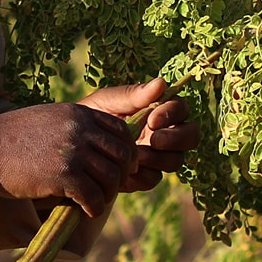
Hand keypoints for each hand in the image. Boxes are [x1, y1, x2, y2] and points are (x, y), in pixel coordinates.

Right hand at [0, 78, 200, 217]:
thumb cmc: (10, 137)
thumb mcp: (47, 119)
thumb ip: (73, 126)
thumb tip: (94, 145)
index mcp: (78, 113)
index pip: (120, 129)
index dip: (125, 150)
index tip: (119, 165)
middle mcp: (80, 129)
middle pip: (122, 154)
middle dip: (122, 174)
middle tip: (110, 188)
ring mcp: (73, 152)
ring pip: (112, 177)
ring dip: (107, 194)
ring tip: (95, 201)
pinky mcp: (63, 176)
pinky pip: (94, 196)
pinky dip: (94, 207)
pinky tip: (85, 211)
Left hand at [80, 81, 199, 192]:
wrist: (70, 143)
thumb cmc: (92, 114)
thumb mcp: (108, 100)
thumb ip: (134, 94)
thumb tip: (162, 82)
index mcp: (159, 110)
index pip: (182, 109)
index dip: (174, 114)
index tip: (153, 119)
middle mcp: (164, 133)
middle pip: (191, 136)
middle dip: (176, 138)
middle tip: (153, 139)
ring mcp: (157, 156)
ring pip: (176, 160)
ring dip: (159, 158)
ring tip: (135, 155)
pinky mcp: (144, 175)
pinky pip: (154, 178)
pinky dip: (142, 175)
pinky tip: (125, 170)